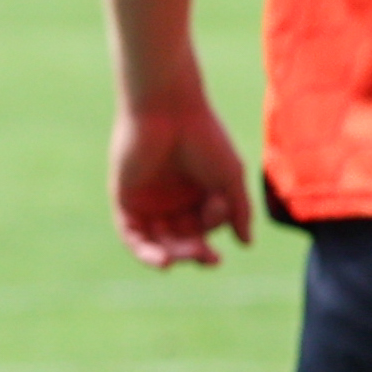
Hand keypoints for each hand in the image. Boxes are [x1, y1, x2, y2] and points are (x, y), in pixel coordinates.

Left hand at [109, 91, 251, 266]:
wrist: (169, 109)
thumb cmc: (205, 137)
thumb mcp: (229, 178)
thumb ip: (238, 211)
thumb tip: (247, 244)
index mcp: (196, 194)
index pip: (204, 226)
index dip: (214, 226)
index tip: (221, 209)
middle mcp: (171, 200)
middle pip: (181, 240)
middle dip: (194, 252)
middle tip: (207, 258)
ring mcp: (146, 201)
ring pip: (158, 242)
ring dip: (171, 256)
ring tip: (181, 260)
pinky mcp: (124, 200)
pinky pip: (132, 235)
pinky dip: (145, 251)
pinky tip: (162, 261)